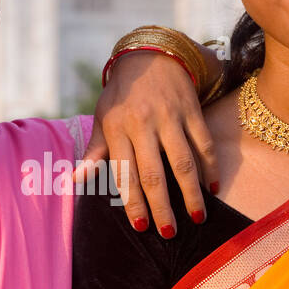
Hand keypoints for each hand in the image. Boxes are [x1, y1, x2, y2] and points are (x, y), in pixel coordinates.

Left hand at [76, 51, 220, 235]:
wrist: (150, 55)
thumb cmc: (121, 95)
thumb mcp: (102, 118)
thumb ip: (94, 151)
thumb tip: (76, 179)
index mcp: (117, 129)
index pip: (125, 173)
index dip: (133, 202)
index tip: (141, 226)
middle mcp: (143, 124)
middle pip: (154, 174)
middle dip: (162, 206)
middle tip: (169, 232)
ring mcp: (170, 117)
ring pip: (183, 162)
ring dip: (191, 193)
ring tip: (197, 217)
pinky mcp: (192, 110)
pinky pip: (203, 143)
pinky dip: (210, 166)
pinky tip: (213, 187)